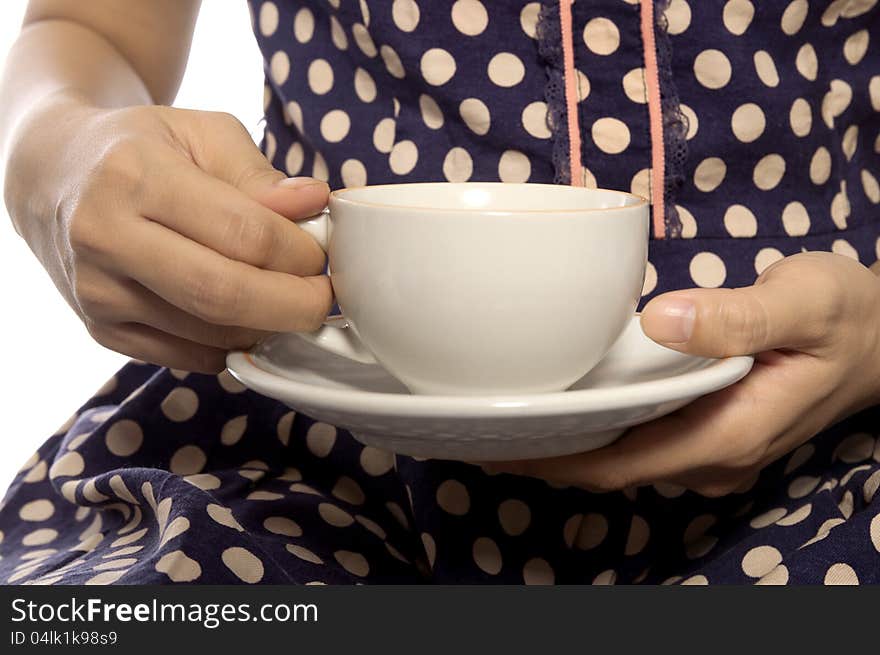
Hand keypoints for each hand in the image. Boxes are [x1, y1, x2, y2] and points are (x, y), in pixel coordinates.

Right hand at [4, 100, 330, 371]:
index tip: (322, 254)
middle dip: (293, 306)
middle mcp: (106, 237)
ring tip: (287, 300)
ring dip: (267, 327)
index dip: (299, 253)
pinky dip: (234, 346)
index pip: (243, 234)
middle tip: (323, 298)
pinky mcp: (101, 331)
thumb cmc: (142, 149)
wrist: (54, 175)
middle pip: (223, 296)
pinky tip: (249, 319)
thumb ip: (260, 174)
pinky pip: (189, 358)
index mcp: (135, 176)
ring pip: (210, 335)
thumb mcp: (201, 134)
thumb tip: (315, 205)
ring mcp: (98, 292)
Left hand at [490, 252, 879, 495]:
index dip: (551, 461)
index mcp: (727, 434)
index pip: (619, 463)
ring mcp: (709, 449)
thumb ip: (740, 316)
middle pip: (608, 468)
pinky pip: (638, 440)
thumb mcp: (807, 300)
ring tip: (504, 412)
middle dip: (542, 455)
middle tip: (476, 422)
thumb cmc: (850, 316)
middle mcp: (711, 456)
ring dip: (563, 444)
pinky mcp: (708, 430)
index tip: (493, 444)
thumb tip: (663, 322)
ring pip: (620, 458)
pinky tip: (563, 402)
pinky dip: (594, 429)